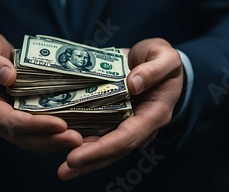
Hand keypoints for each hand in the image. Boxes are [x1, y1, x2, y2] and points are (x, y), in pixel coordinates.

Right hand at [0, 32, 82, 151]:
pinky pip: (35, 133)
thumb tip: (8, 77)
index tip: (59, 124)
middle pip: (21, 137)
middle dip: (49, 140)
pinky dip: (53, 135)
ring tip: (77, 139)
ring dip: (54, 142)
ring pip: (29, 140)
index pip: (7, 120)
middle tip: (76, 139)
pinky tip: (72, 133)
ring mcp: (4, 123)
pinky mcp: (18, 121)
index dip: (34, 125)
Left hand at [57, 38, 183, 179]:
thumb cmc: (162, 59)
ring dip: (85, 160)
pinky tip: (64, 146)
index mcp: (154, 113)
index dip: (103, 148)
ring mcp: (128, 124)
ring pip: (106, 148)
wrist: (159, 61)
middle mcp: (141, 125)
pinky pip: (100, 134)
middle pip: (115, 150)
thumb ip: (153, 70)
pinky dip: (84, 143)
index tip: (78, 155)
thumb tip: (133, 85)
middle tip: (64, 171)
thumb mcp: (164, 57)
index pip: (128, 136)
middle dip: (89, 162)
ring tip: (63, 170)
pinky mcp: (116, 119)